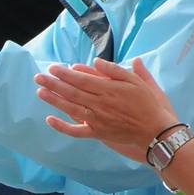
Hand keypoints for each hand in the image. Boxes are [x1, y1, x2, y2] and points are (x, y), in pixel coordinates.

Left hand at [34, 57, 179, 156]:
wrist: (154, 129)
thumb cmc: (147, 103)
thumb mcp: (136, 81)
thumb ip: (115, 70)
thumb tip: (96, 61)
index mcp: (109, 89)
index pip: (82, 80)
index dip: (66, 74)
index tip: (53, 68)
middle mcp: (100, 104)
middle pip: (72, 92)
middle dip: (54, 83)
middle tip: (39, 77)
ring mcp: (97, 119)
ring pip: (71, 108)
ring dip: (54, 100)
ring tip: (40, 91)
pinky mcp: (97, 133)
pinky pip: (76, 131)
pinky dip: (62, 126)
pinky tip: (49, 119)